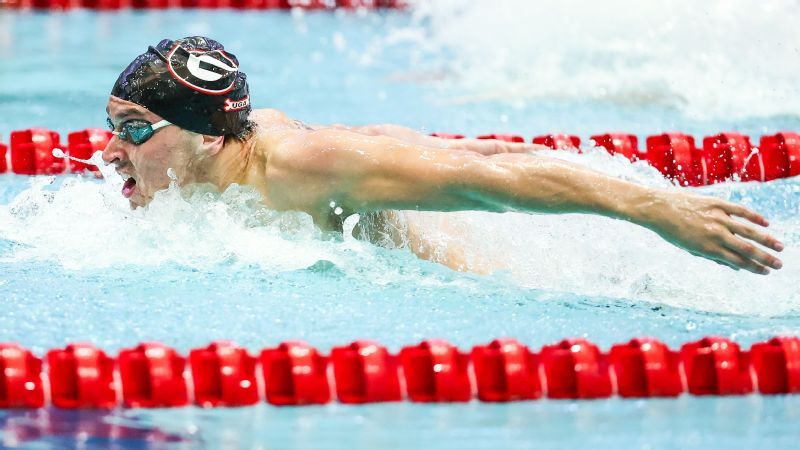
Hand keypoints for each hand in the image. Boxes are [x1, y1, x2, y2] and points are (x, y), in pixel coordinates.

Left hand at [644, 190, 784, 273]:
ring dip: (766, 240)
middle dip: (765, 258)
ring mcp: (717, 218)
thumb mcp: (689, 248)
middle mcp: (715, 234)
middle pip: (746, 248)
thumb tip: (734, 266)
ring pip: (748, 230)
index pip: (737, 261)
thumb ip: (712, 256)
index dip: (753, 268)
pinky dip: (754, 217)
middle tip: (780, 265)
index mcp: (707, 248)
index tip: (766, 272)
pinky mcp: (716, 203)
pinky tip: (765, 223)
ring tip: (780, 247)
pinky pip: (740, 210)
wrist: (656, 208)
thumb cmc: (671, 231)